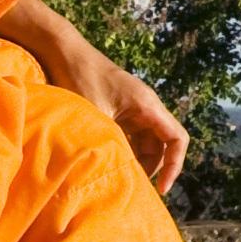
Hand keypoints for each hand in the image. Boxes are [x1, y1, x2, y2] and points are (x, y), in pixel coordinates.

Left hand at [70, 49, 190, 196]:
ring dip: (138, 162)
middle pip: (162, 145)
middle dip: (154, 169)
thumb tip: (115, 175)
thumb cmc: (80, 78)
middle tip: (135, 190)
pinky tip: (111, 164)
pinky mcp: (119, 110)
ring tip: (121, 180)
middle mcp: (146, 107)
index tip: (161, 189)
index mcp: (147, 106)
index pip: (177, 140)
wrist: (63, 51)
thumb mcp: (96, 116)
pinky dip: (125, 152)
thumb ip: (110, 143)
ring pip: (146, 142)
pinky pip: (131, 136)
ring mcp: (132, 108)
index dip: (175, 166)